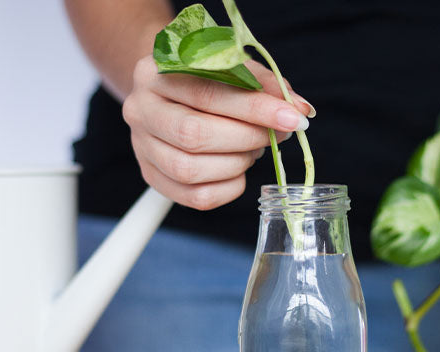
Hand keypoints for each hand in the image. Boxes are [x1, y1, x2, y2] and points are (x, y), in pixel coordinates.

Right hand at [123, 56, 313, 209]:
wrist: (171, 89)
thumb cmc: (208, 77)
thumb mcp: (235, 67)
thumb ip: (267, 85)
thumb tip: (300, 110)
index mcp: (155, 72)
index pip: (206, 94)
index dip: (254, 109)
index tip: (292, 118)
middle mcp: (140, 109)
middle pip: (193, 135)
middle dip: (247, 138)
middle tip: (275, 134)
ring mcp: (142, 146)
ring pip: (190, 170)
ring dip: (237, 163)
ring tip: (253, 149)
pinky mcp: (152, 176)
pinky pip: (195, 197)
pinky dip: (229, 187)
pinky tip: (239, 170)